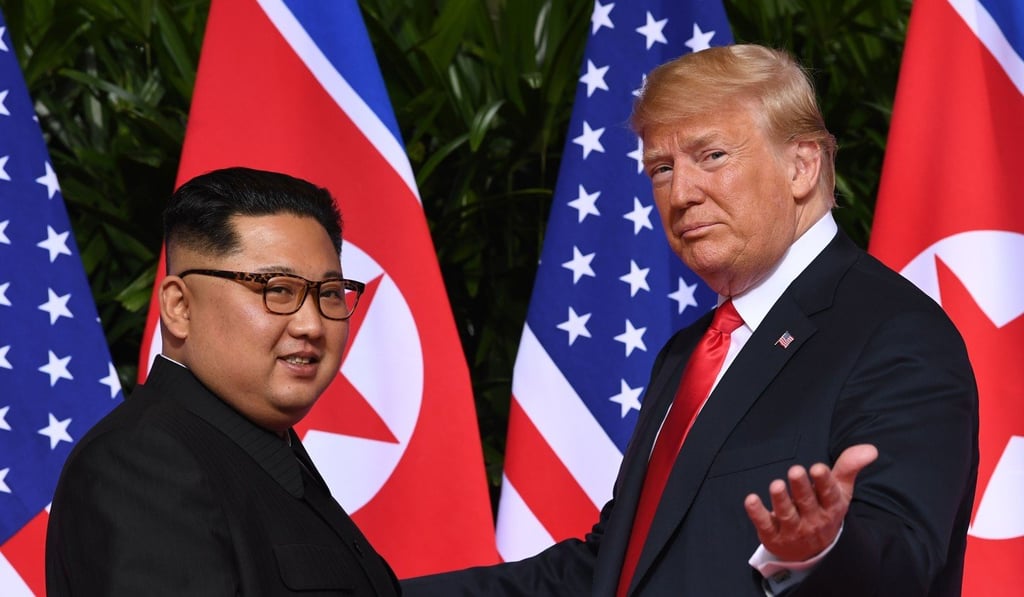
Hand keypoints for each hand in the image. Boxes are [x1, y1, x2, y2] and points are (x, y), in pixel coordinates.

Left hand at [743, 444, 877, 561]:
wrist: (813, 552)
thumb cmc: (825, 510)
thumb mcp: (840, 491)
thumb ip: (849, 467)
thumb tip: (870, 449)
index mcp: (831, 507)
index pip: (829, 494)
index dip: (824, 482)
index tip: (818, 468)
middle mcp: (813, 520)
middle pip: (807, 503)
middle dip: (801, 487)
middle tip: (795, 470)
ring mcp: (793, 530)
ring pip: (787, 514)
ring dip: (781, 500)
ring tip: (776, 485)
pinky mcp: (773, 535)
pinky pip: (765, 524)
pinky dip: (757, 513)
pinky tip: (751, 500)